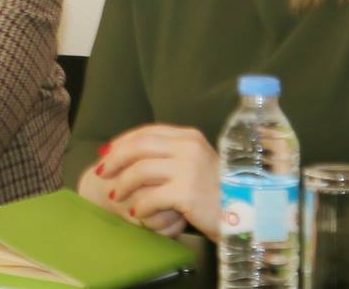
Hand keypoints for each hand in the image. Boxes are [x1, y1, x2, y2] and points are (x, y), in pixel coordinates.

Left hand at [91, 125, 218, 238]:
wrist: (247, 216)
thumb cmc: (217, 192)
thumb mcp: (196, 164)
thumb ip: (170, 155)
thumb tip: (128, 153)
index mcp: (189, 137)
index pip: (146, 132)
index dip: (121, 143)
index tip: (105, 154)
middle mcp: (189, 147)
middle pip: (138, 146)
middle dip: (114, 160)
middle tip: (101, 173)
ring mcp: (189, 169)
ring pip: (140, 170)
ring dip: (122, 184)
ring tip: (116, 195)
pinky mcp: (187, 193)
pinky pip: (151, 197)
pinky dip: (139, 205)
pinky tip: (137, 212)